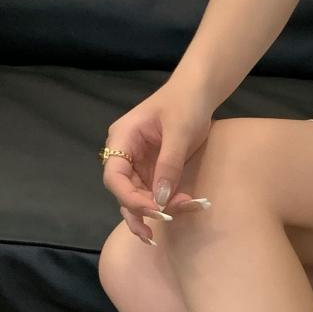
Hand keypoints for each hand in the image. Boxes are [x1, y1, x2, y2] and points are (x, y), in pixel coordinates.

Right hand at [101, 81, 213, 243]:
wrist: (198, 93)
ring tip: (185, 209)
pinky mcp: (154, 170)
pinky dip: (170, 202)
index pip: (114, 176)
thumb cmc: (185, 103)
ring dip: (159, 209)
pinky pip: (156, 193)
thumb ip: (169, 165)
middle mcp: (126, 154)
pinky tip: (186, 205)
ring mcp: (139, 164)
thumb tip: (160, 199)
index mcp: (122, 139)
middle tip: (169, 218)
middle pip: (124, 192)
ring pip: (139, 196)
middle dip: (145, 208)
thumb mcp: (179, 132)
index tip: (153, 210)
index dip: (129, 198)